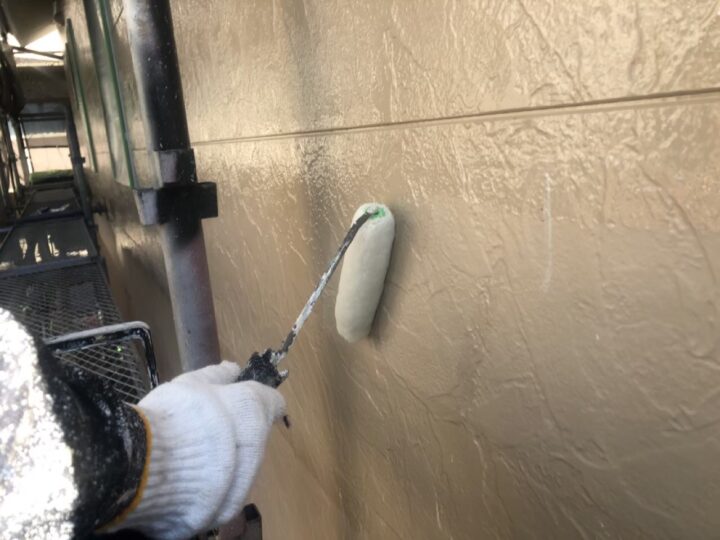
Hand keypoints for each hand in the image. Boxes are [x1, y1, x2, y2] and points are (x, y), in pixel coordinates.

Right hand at [110, 362, 285, 538]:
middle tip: (208, 429)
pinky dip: (213, 485)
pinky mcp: (226, 507)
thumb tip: (234, 367)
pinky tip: (189, 478)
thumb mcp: (191, 384)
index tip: (244, 403)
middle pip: (256, 436)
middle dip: (239, 433)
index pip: (272, 403)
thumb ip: (217, 376)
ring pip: (242, 466)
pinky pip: (225, 492)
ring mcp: (244, 481)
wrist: (147, 466)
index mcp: (253, 409)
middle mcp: (257, 445)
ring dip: (226, 460)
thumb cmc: (173, 415)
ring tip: (192, 455)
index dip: (261, 401)